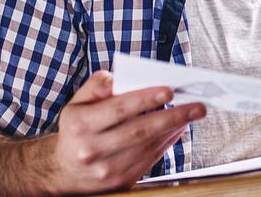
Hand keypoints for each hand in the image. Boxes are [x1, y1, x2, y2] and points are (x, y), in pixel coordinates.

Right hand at [46, 70, 204, 193]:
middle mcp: (92, 150)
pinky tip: (178, 128)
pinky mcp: (120, 182)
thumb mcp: (77, 103)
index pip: (119, 109)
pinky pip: (150, 159)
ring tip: (192, 113)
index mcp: (80, 126)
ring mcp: (106, 170)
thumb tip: (120, 77)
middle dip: (173, 116)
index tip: (170, 90)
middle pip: (140, 131)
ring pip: (149, 146)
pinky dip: (167, 142)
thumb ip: (97, 85)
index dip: (146, 99)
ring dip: (174, 129)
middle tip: (197, 105)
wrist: (63, 171)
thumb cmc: (77, 129)